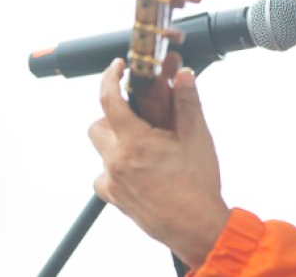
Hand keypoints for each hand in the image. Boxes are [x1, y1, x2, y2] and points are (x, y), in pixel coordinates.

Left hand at [88, 58, 230, 268]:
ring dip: (115, 142)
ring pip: (100, 150)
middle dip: (112, 116)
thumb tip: (182, 76)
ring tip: (142, 146)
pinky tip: (137, 171)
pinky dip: (114, 169)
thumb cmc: (198, 186)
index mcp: (135, 142)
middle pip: (97, 125)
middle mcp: (117, 161)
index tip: (117, 68)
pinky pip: (103, 177)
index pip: (109, 99)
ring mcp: (113, 182)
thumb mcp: (197, 137)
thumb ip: (187, 102)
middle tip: (136, 117)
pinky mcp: (115, 199)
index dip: (110, 77)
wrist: (197, 228)